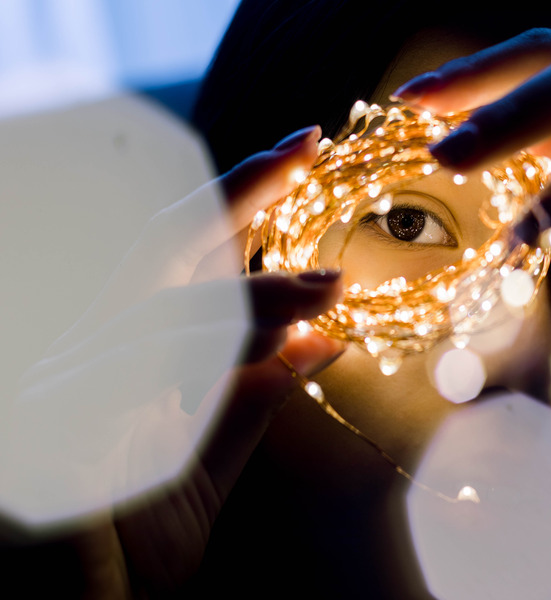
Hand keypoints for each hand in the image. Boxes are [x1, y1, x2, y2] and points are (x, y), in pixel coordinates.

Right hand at [2, 125, 343, 595]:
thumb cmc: (126, 545)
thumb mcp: (202, 467)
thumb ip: (248, 402)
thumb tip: (316, 343)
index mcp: (125, 352)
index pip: (184, 256)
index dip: (240, 199)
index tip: (301, 158)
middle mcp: (89, 350)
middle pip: (163, 245)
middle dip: (238, 187)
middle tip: (306, 143)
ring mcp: (65, 383)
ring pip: (168, 306)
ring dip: (255, 292)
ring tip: (328, 285)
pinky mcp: (56, 427)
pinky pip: (146, 369)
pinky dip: (220, 349)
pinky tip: (290, 337)